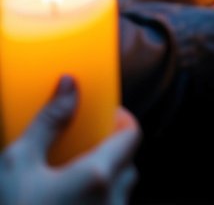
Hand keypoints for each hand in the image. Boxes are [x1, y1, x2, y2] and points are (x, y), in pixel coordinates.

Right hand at [0, 77, 139, 204]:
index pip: (132, 135)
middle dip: (113, 151)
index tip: (105, 113)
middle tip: (85, 143)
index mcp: (98, 177)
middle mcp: (111, 204)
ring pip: (120, 196)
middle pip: (129, 166)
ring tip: (73, 177)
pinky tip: (67, 204)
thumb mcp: (18, 163)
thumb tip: (70, 84)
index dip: (122, 118)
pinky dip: (97, 204)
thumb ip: (49, 121)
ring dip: (106, 182)